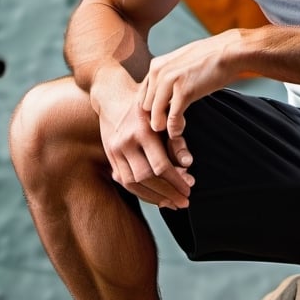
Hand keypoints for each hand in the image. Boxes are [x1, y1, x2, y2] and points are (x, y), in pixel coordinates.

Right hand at [95, 83, 194, 209]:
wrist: (112, 96)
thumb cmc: (146, 106)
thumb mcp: (164, 116)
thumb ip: (176, 140)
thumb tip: (188, 165)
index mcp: (143, 131)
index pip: (161, 166)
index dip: (176, 182)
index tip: (189, 190)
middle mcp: (126, 142)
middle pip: (146, 178)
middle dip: (167, 193)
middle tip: (184, 202)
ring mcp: (115, 151)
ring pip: (133, 184)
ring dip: (154, 197)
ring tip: (171, 203)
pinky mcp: (110, 157)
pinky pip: (124, 181)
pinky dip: (140, 192)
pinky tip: (155, 197)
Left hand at [141, 31, 240, 138]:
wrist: (230, 50)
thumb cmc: (209, 58)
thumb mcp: (180, 63)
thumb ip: (167, 76)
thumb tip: (161, 97)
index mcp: (156, 65)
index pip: (142, 95)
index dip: (150, 110)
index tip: (161, 118)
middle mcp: (158, 72)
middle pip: (146, 106)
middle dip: (155, 118)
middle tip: (167, 126)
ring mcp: (170, 81)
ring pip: (155, 114)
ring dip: (163, 127)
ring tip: (173, 131)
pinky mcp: (184, 91)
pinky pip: (172, 118)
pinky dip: (174, 129)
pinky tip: (178, 132)